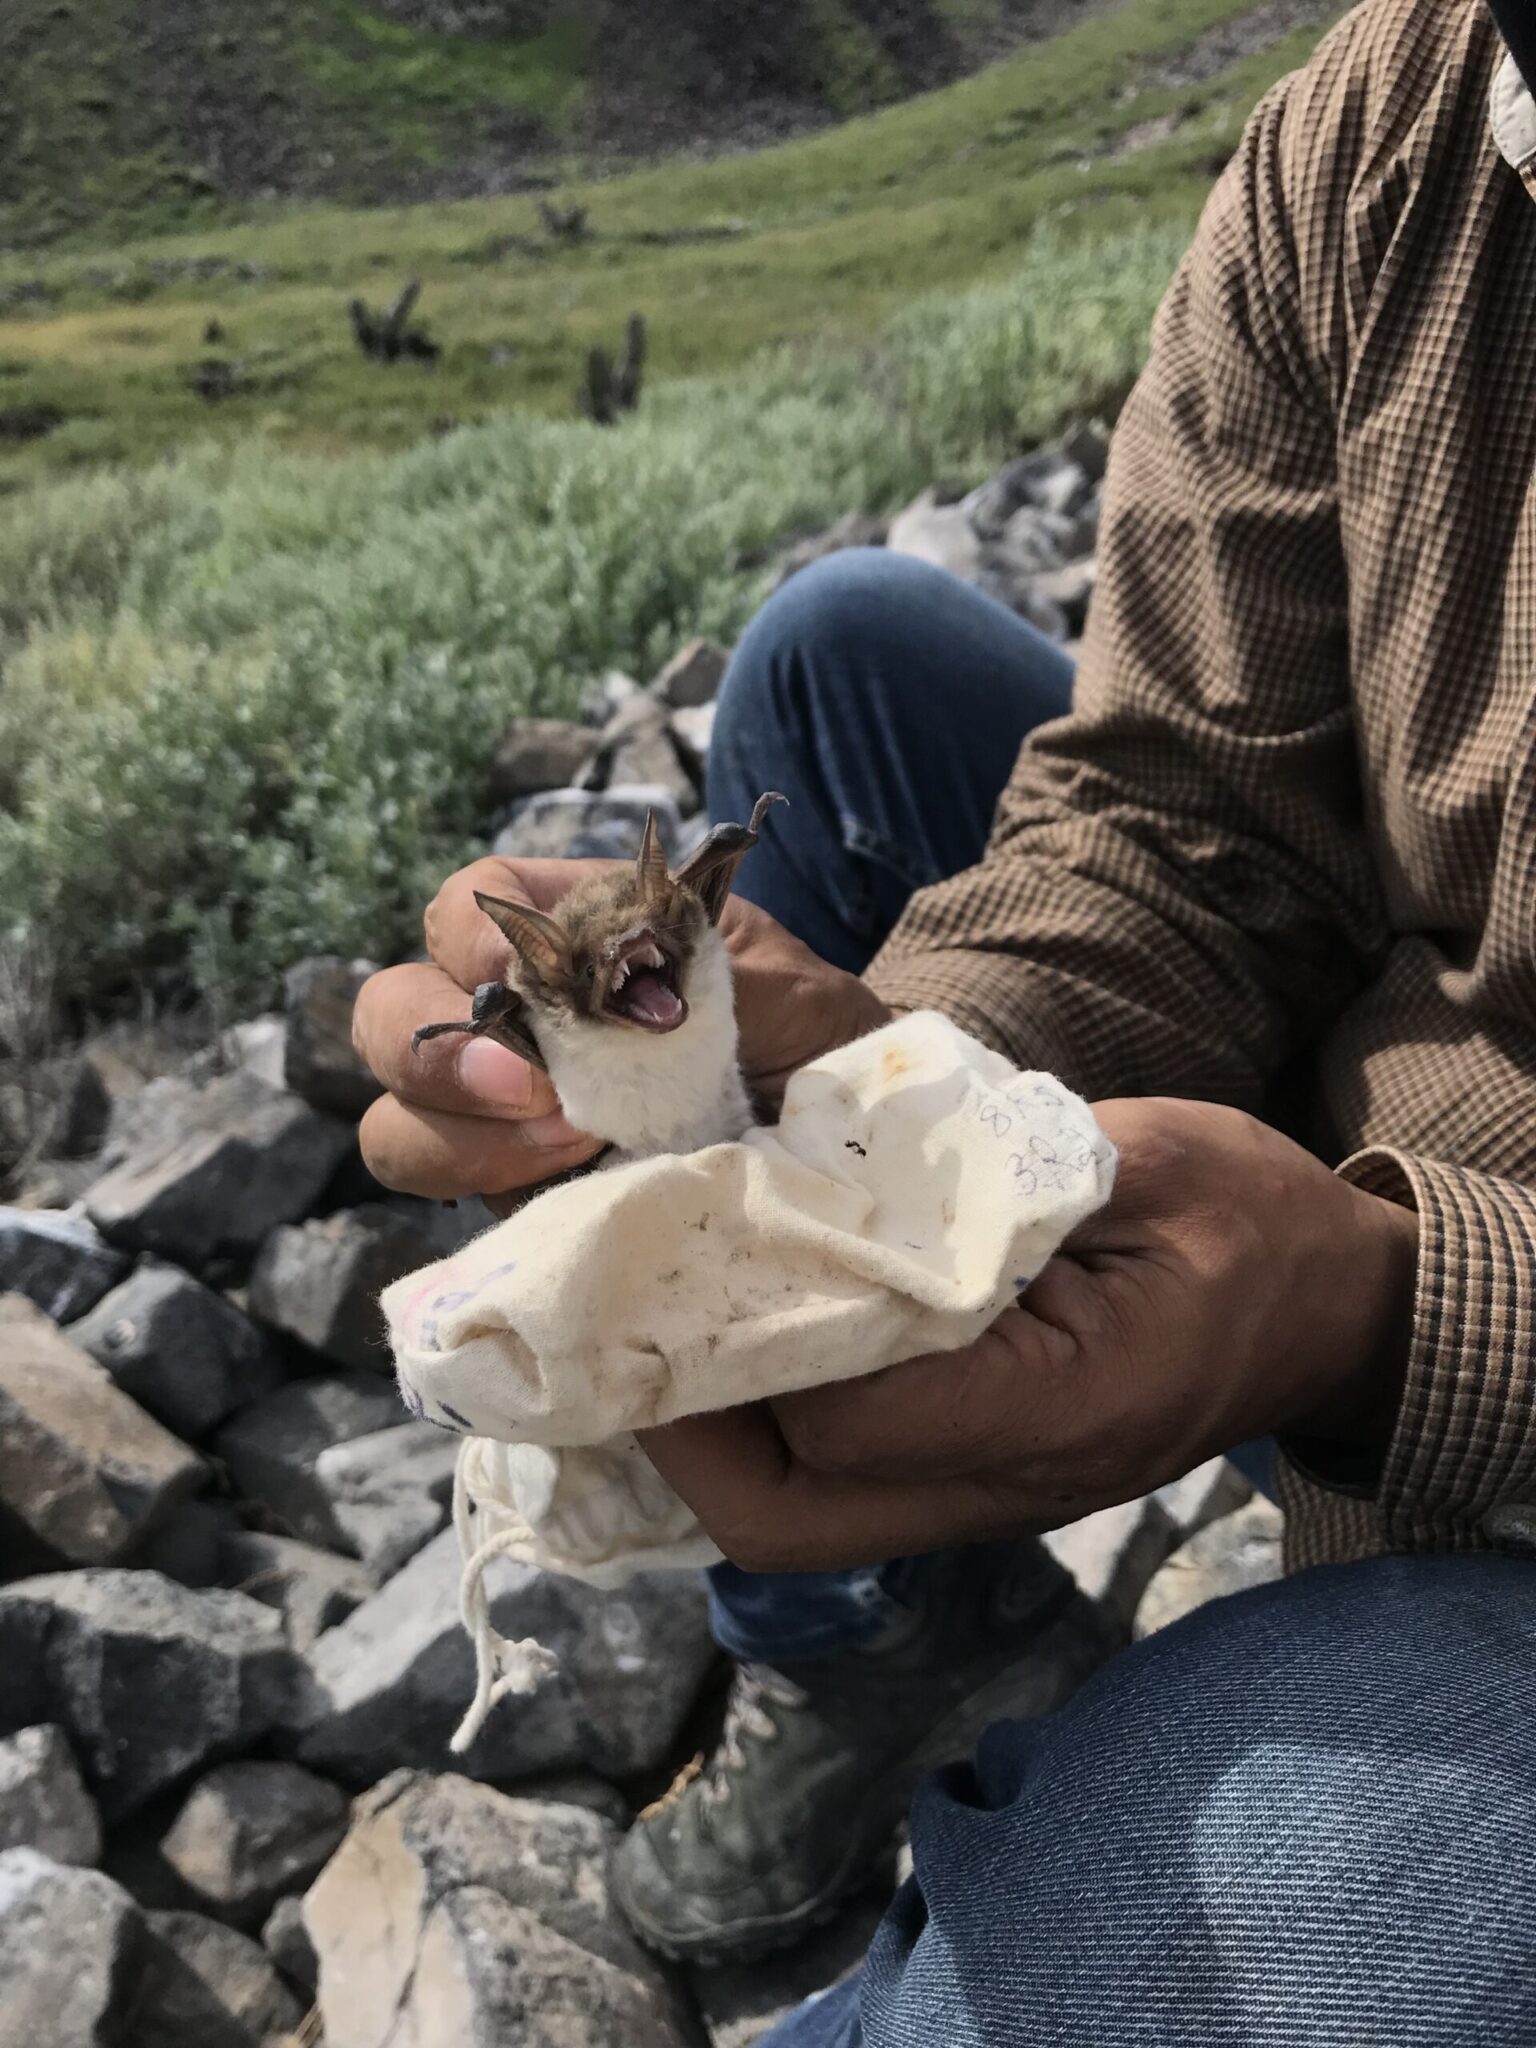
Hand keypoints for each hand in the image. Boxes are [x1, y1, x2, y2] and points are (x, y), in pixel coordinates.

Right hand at [352, 852, 888, 1207]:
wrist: (851, 1148)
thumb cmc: (814, 1041)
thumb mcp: (780, 984)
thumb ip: (701, 964)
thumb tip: (628, 990)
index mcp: (566, 936)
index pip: (469, 904)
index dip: (471, 939)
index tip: (518, 982)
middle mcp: (510, 1022)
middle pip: (390, 1015)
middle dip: (437, 1058)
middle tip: (539, 1097)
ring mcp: (500, 1120)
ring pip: (398, 1122)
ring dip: (461, 1141)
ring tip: (573, 1149)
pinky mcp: (514, 1200)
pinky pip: (456, 1208)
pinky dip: (497, 1201)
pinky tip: (575, 1196)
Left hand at [639, 1097, 1417, 1571]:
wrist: (1333, 1309)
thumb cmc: (1253, 1221)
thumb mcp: (1145, 1160)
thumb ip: (995, 1177)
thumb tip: (826, 1174)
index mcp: (1065, 1407)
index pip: (854, 1410)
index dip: (748, 1337)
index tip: (678, 1241)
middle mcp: (1009, 1483)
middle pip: (789, 1516)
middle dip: (683, 1427)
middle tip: (633, 1310)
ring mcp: (989, 1499)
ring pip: (797, 1518)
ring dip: (708, 1432)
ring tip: (662, 1318)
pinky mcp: (975, 1483)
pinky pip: (833, 1487)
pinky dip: (762, 1427)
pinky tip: (736, 1337)